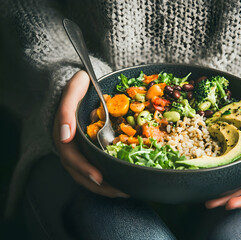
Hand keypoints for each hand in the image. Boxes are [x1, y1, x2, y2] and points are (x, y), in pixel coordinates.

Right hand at [53, 70, 128, 197]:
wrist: (84, 85)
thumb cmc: (81, 85)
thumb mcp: (75, 86)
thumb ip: (68, 105)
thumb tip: (65, 134)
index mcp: (64, 132)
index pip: (71, 156)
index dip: (84, 168)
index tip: (99, 178)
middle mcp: (70, 144)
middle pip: (80, 172)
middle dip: (100, 185)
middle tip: (120, 191)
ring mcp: (79, 149)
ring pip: (87, 174)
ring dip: (105, 186)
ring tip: (125, 191)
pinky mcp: (90, 150)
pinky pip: (96, 167)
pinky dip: (109, 178)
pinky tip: (124, 183)